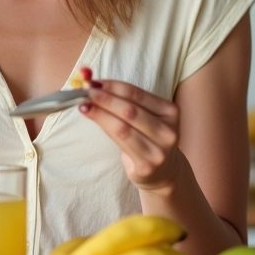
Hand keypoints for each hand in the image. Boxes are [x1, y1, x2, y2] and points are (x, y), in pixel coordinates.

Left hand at [79, 78, 181, 193]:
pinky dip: (103, 127)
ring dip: (100, 113)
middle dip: (104, 99)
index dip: (113, 86)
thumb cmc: (147, 138)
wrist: (163, 172)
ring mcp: (159, 151)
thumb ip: (125, 101)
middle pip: (130, 110)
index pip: (137, 94)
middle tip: (85, 92)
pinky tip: (92, 119)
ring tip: (84, 105)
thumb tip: (94, 84)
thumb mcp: (145, 117)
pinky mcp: (146, 165)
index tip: (93, 82)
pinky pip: (120, 143)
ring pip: (123, 127)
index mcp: (170, 111)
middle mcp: (168, 131)